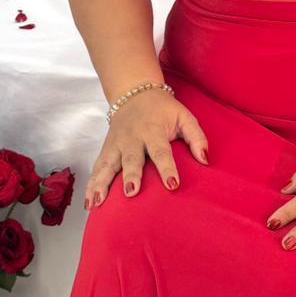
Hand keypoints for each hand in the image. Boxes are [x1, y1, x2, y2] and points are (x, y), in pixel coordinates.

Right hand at [84, 90, 208, 208]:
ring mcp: (116, 144)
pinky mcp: (106, 149)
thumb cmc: (163, 109)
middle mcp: (132, 138)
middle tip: (131, 193)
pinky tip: (90, 203)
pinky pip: (97, 168)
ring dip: (102, 184)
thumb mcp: (184, 116)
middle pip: (131, 159)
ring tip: (98, 203)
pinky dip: (92, 184)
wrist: (134, 93)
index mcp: (153, 130)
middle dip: (131, 176)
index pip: (161, 151)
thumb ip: (197, 137)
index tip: (173, 184)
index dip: (167, 168)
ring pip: (108, 165)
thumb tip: (205, 160)